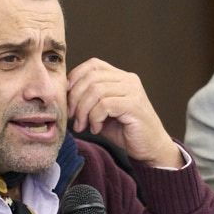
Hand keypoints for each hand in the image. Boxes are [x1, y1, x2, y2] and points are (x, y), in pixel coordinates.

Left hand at [67, 58, 182, 167]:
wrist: (150, 148)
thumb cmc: (125, 131)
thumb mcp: (101, 112)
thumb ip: (87, 100)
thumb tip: (63, 94)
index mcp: (120, 77)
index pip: (93, 65)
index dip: (75, 78)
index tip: (68, 100)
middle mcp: (128, 80)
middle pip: (91, 77)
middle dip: (75, 98)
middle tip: (72, 117)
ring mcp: (133, 91)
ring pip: (96, 91)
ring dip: (83, 111)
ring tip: (83, 126)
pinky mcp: (134, 105)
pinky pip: (105, 105)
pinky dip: (95, 118)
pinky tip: (96, 129)